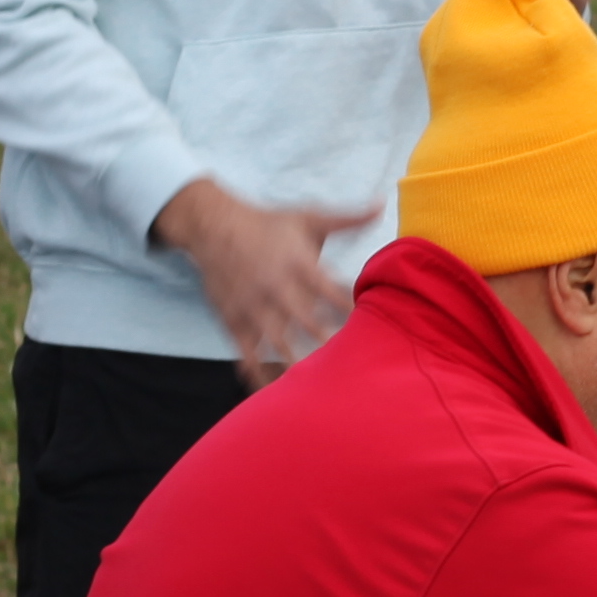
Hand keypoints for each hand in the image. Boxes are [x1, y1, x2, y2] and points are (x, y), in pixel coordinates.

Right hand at [154, 178, 367, 381]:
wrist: (213, 226)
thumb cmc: (268, 223)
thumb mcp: (308, 217)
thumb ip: (347, 219)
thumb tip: (382, 205)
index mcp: (298, 263)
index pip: (330, 289)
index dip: (349, 307)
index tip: (370, 324)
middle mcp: (276, 286)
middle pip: (305, 319)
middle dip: (325, 341)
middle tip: (348, 365)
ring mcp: (253, 305)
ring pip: (277, 340)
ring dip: (295, 363)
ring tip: (314, 388)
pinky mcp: (233, 319)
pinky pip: (245, 350)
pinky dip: (255, 371)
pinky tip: (268, 391)